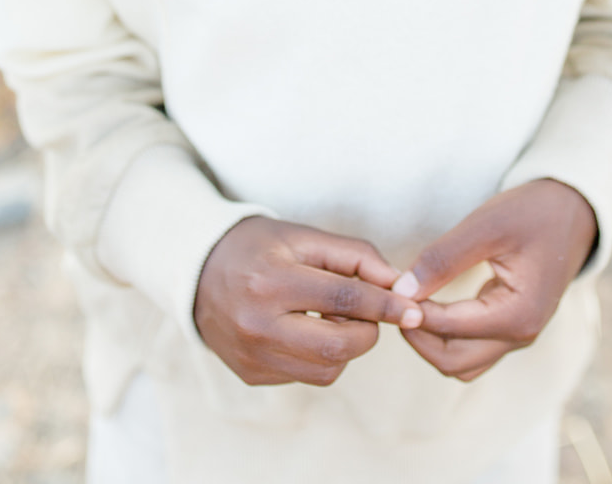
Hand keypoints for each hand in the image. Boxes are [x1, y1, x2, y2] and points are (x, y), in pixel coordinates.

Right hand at [194, 216, 424, 386]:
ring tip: (327, 315)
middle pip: (338, 345)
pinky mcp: (252, 375)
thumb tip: (397, 285)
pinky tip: (304, 328)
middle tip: (365, 310)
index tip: (414, 310)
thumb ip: (353, 256)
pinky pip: (306, 375)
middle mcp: (258, 325)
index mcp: (271, 281)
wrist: (197, 270)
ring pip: (327, 368)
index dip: (385, 305)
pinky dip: (319, 355)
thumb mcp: (302, 236)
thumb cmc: (257, 246)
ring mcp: (252, 356)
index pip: (343, 299)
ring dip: (344, 345)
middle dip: (368, 330)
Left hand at [392, 179, 597, 381]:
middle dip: (416, 336)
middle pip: (452, 361)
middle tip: (391, 300)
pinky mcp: (511, 325)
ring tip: (408, 302)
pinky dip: (445, 335)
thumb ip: (443, 259)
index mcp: (517, 315)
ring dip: (430, 342)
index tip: (385, 289)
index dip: (412, 312)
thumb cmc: (533, 212)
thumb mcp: (486, 226)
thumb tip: (401, 290)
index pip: (449, 329)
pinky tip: (429, 304)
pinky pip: (472, 346)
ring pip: (461, 361)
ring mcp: (517, 335)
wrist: (573, 210)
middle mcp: (520, 335)